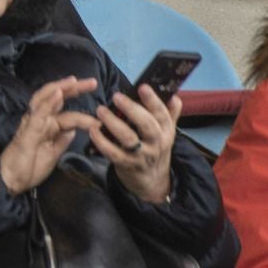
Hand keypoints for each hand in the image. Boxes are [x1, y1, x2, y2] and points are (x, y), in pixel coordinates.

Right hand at [0, 77, 99, 194]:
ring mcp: (33, 123)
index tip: (100, 110)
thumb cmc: (30, 168)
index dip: (83, 109)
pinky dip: (48, 102)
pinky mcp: (28, 130)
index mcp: (47, 126)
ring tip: (74, 81)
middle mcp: (39, 120)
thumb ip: (62, 140)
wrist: (12, 181)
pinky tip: (58, 94)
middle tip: (92, 82)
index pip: (66, 111)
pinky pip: (39, 113)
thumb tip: (74, 130)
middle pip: (56, 98)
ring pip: (44, 99)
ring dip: (59, 88)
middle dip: (74, 88)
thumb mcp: (53, 153)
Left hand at [90, 83, 180, 203]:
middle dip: (132, 109)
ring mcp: (141, 155)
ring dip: (113, 123)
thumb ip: (169, 114)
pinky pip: (112, 152)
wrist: (152, 181)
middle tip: (116, 96)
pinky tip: (93, 130)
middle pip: (147, 125)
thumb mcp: (166, 133)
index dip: (153, 100)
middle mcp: (156, 143)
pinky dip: (102, 141)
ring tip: (100, 110)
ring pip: (128, 138)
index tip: (142, 87)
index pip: (162, 114)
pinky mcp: (126, 164)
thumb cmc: (155, 149)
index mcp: (166, 132)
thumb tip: (174, 96)